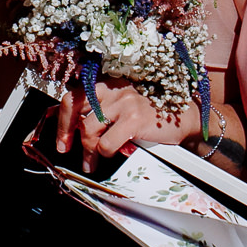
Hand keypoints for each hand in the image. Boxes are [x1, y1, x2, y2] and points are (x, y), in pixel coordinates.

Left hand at [54, 79, 192, 170]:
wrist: (186, 117)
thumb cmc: (154, 115)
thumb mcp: (124, 107)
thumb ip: (102, 111)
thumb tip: (75, 126)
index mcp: (109, 83)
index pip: (75, 93)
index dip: (62, 116)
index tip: (61, 136)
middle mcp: (114, 88)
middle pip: (73, 104)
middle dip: (64, 129)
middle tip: (65, 148)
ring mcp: (124, 103)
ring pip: (89, 129)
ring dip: (88, 151)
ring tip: (92, 163)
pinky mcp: (134, 119)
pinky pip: (107, 143)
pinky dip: (106, 153)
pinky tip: (114, 155)